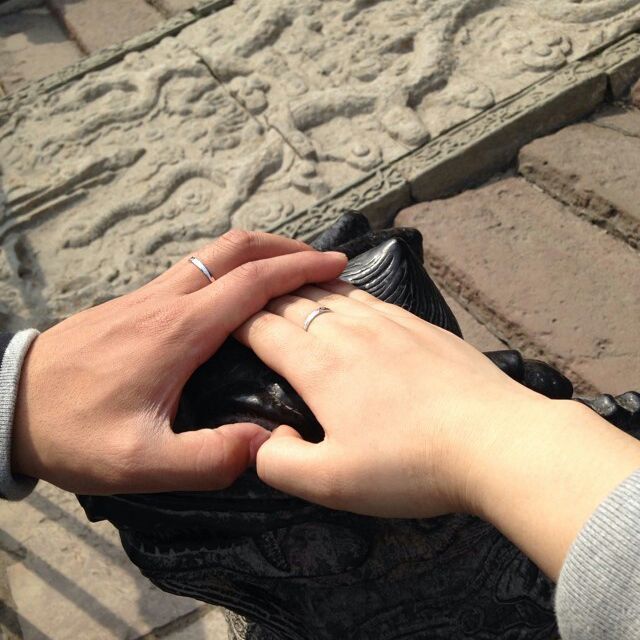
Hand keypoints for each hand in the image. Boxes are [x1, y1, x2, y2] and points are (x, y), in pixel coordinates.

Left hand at [12, 231, 346, 494]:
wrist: (4, 404)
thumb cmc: (71, 433)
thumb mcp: (138, 463)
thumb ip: (206, 459)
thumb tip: (265, 445)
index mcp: (180, 331)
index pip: (252, 282)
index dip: (300, 270)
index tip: (336, 267)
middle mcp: (168, 301)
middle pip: (235, 248)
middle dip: (285, 247)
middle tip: (321, 262)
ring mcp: (148, 296)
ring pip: (213, 252)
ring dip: (258, 253)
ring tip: (288, 272)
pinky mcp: (134, 303)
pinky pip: (194, 268)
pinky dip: (230, 267)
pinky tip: (237, 293)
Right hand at [237, 280, 639, 578]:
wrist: (495, 440)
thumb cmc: (409, 465)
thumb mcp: (332, 483)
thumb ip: (280, 463)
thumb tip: (263, 438)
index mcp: (319, 366)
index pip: (265, 328)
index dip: (238, 321)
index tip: (222, 321)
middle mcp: (348, 332)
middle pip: (294, 302)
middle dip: (263, 298)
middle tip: (246, 300)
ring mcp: (387, 322)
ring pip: (330, 292)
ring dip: (301, 288)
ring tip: (286, 287)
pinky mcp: (419, 324)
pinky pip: (368, 296)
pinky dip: (342, 290)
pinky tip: (344, 293)